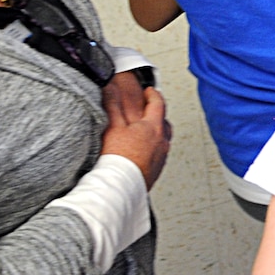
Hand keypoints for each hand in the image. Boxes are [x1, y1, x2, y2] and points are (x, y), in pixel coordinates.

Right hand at [101, 72, 170, 189]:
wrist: (120, 186)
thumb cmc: (117, 158)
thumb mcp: (112, 126)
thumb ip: (112, 105)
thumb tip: (110, 88)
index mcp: (154, 127)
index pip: (158, 104)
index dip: (153, 95)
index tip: (149, 91)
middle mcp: (162, 142)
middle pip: (164, 122)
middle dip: (157, 114)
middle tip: (148, 110)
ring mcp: (160, 157)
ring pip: (163, 140)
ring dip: (156, 133)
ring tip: (145, 132)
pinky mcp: (156, 171)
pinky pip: (158, 155)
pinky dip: (152, 149)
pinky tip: (141, 152)